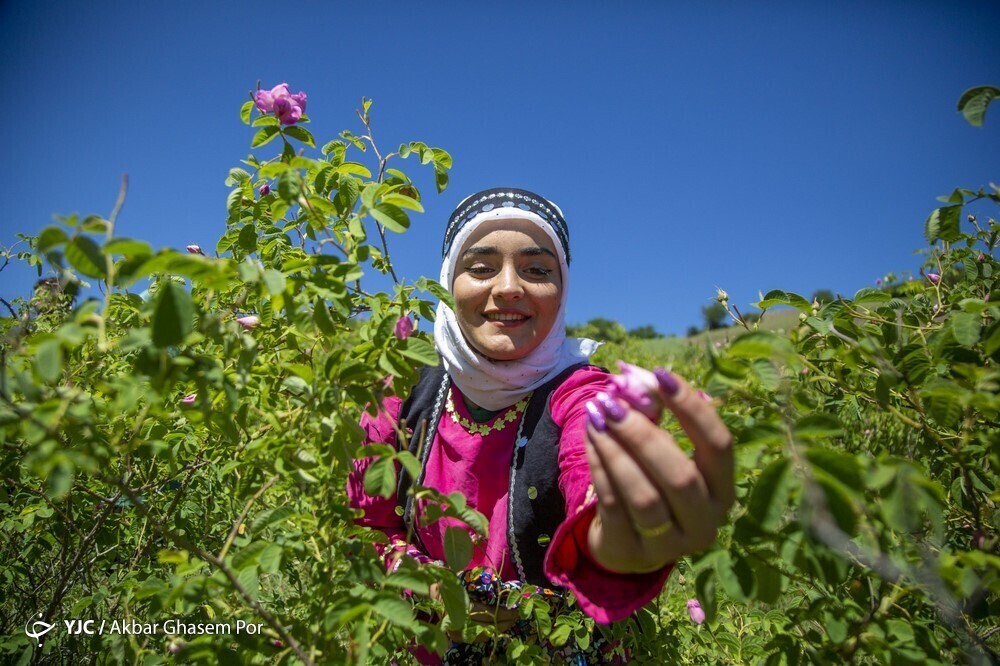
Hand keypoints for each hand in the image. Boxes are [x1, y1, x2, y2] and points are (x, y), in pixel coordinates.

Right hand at [428, 583, 519, 640]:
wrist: (429, 592)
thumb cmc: (449, 581)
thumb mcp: (463, 577)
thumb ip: (479, 581)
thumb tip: (502, 586)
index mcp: (460, 605)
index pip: (487, 612)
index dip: (503, 613)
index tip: (515, 610)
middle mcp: (458, 620)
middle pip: (487, 625)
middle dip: (505, 622)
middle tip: (516, 617)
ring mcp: (455, 631)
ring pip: (482, 634)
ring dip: (498, 629)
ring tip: (510, 623)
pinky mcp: (455, 636)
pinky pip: (475, 638)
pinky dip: (488, 634)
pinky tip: (496, 628)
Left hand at [583, 370, 733, 572]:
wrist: (628, 545)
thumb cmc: (653, 483)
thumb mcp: (663, 453)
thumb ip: (655, 416)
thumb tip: (633, 375)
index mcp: (723, 491)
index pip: (719, 446)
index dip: (693, 409)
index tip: (661, 375)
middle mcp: (705, 522)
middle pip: (680, 476)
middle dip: (643, 434)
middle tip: (611, 402)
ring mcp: (669, 545)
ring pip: (643, 494)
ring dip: (616, 449)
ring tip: (595, 416)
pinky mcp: (631, 552)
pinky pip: (613, 505)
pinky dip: (600, 467)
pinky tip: (592, 439)